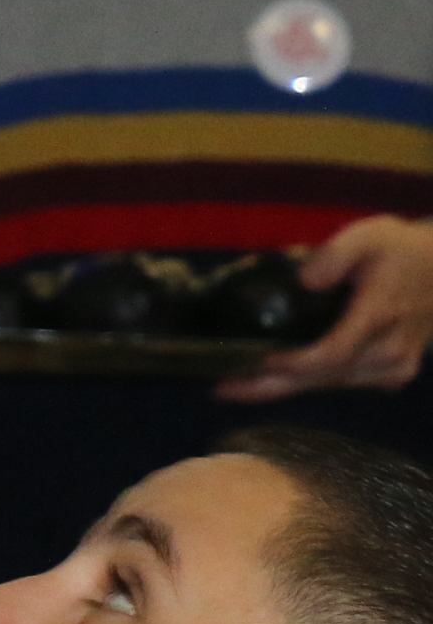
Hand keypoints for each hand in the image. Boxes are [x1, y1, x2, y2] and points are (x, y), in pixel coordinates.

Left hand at [217, 217, 432, 400]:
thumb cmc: (399, 249)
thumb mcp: (368, 235)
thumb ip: (337, 254)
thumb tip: (307, 279)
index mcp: (381, 318)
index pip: (332, 354)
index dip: (292, 364)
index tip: (253, 361)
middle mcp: (390, 353)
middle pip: (324, 377)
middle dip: (272, 385)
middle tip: (223, 387)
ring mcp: (395, 368)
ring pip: (331, 384)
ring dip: (284, 388)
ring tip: (236, 387)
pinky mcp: (393, 373)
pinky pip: (344, 382)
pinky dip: (308, 383)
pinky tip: (272, 381)